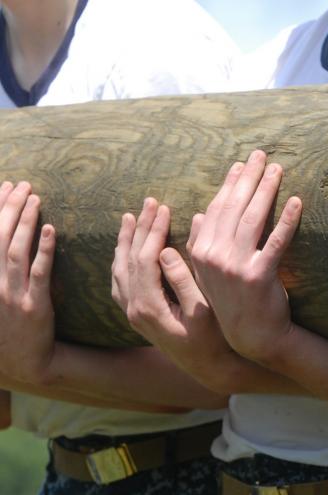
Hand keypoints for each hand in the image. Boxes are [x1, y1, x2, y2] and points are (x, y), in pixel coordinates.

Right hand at [0, 181, 56, 383]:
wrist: (24, 360)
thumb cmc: (11, 323)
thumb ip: (1, 264)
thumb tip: (9, 234)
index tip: (5, 186)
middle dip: (9, 207)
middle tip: (23, 184)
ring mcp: (11, 295)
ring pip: (15, 251)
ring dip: (25, 222)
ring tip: (36, 198)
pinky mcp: (34, 306)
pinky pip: (39, 274)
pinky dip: (44, 250)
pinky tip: (52, 230)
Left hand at [112, 198, 246, 392]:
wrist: (206, 368)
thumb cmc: (213, 340)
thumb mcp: (203, 312)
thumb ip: (184, 281)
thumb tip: (168, 251)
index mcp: (149, 306)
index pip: (145, 259)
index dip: (153, 231)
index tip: (165, 209)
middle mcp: (134, 309)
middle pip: (129, 259)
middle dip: (140, 228)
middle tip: (150, 203)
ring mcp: (131, 313)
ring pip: (119, 269)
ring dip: (126, 241)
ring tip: (131, 217)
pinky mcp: (135, 315)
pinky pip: (120, 281)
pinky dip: (122, 259)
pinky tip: (126, 248)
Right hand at [189, 150, 301, 361]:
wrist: (252, 335)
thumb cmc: (233, 300)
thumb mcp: (209, 272)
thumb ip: (201, 244)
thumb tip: (199, 214)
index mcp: (201, 251)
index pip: (217, 208)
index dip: (230, 184)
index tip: (240, 164)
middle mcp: (215, 255)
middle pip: (234, 207)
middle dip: (248, 177)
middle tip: (261, 155)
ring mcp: (236, 266)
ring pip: (253, 218)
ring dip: (267, 190)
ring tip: (277, 169)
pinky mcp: (260, 276)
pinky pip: (277, 242)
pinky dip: (287, 220)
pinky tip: (297, 202)